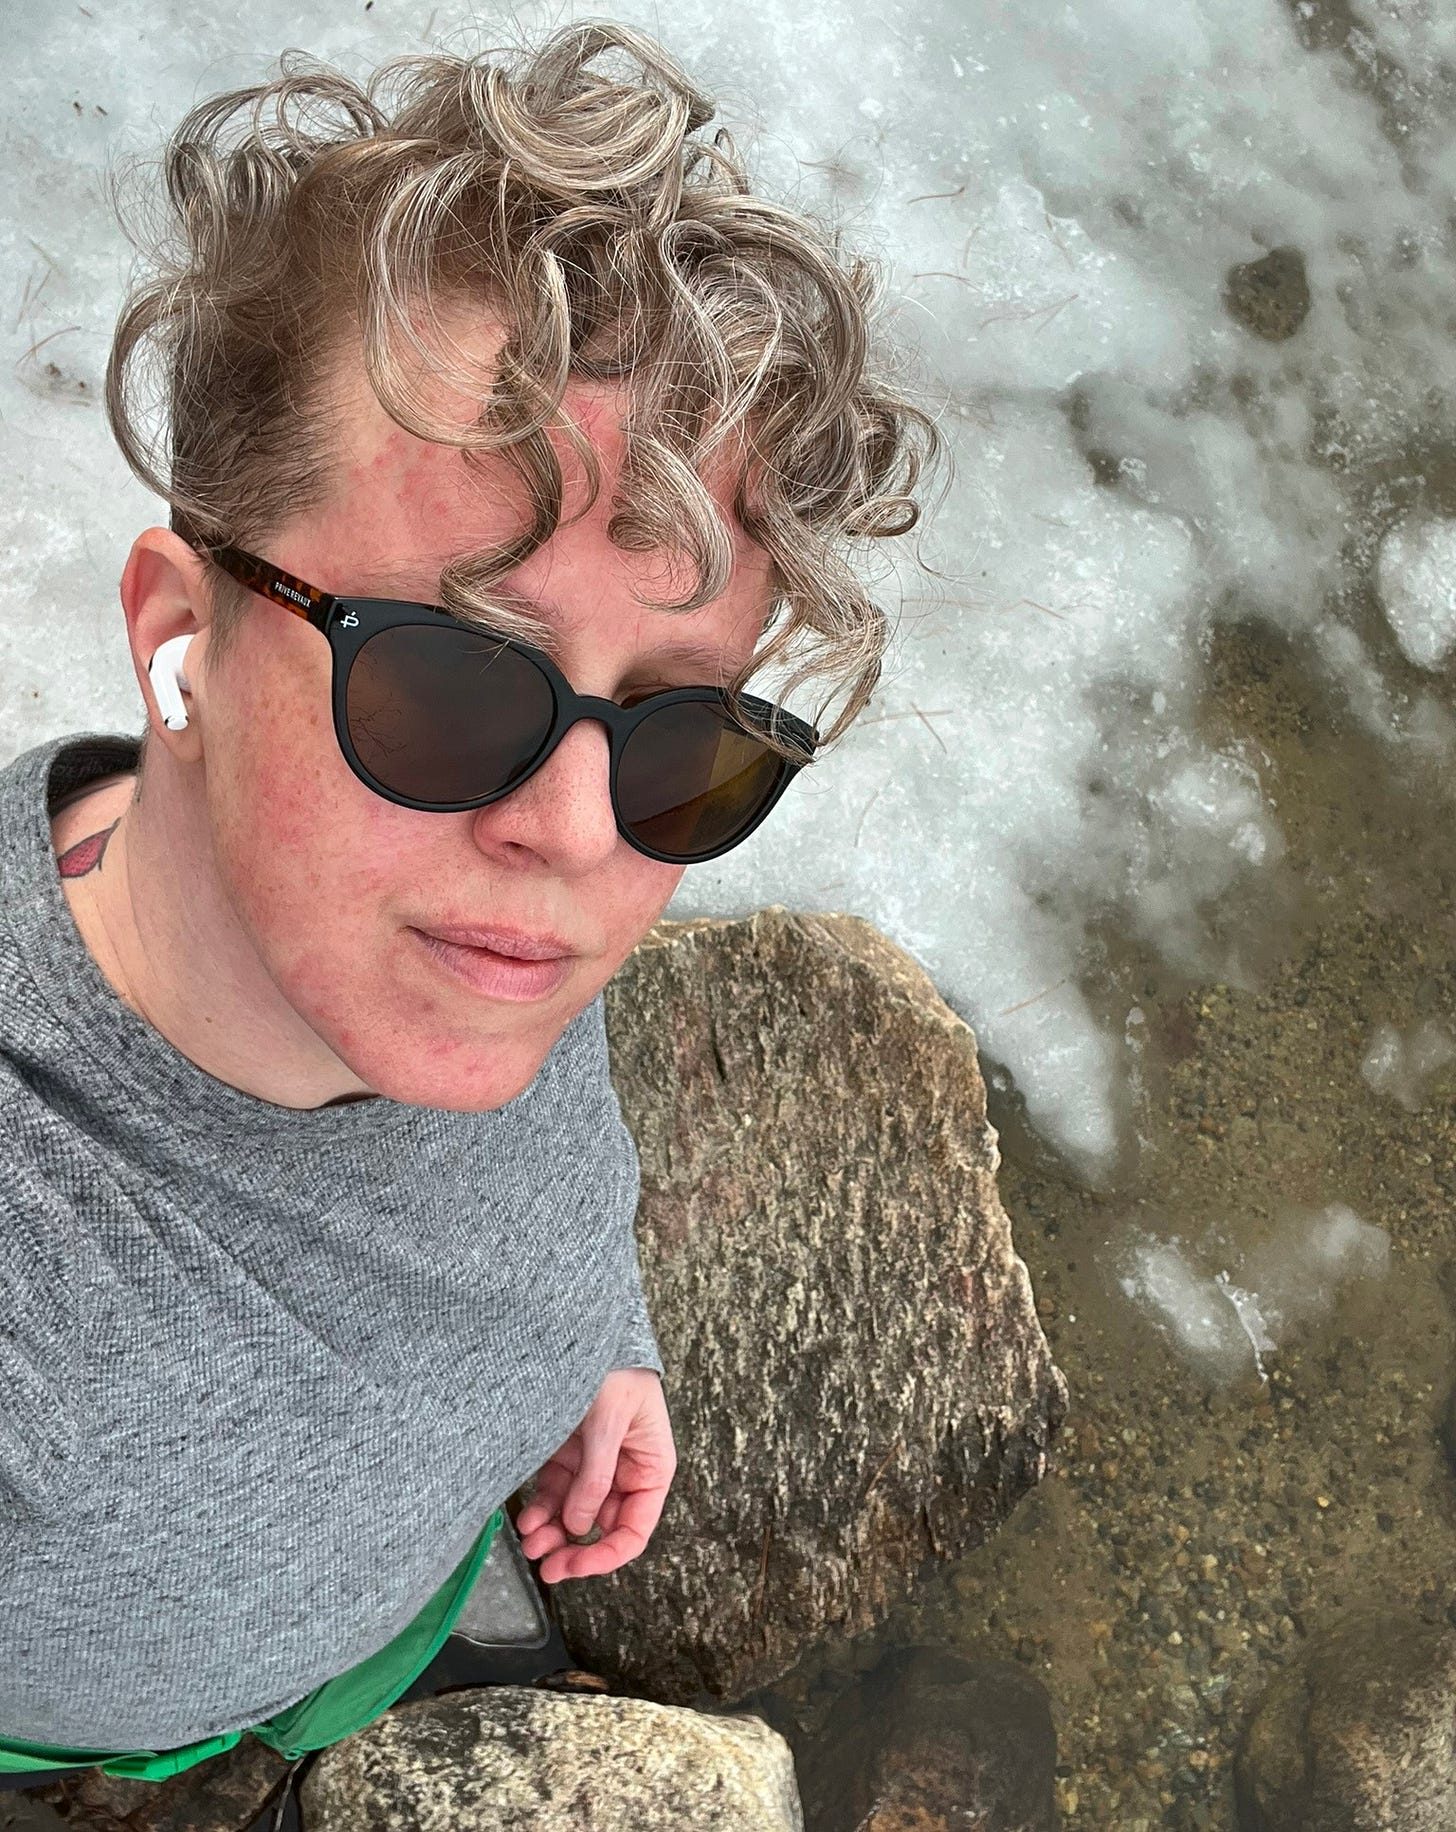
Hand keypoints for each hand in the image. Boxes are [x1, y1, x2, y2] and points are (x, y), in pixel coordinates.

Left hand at [516, 1369, 675, 1582]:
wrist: (582, 1328)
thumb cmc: (614, 1369)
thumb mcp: (609, 1421)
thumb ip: (596, 1474)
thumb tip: (580, 1527)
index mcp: (650, 1468)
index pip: (634, 1528)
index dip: (607, 1553)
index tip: (577, 1566)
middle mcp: (623, 1472)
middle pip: (600, 1526)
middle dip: (573, 1548)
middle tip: (547, 1567)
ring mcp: (592, 1464)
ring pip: (574, 1515)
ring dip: (553, 1534)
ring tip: (530, 1543)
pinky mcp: (567, 1454)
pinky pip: (555, 1492)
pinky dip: (542, 1510)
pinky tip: (527, 1520)